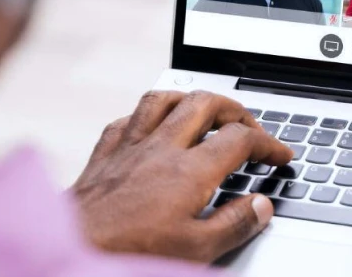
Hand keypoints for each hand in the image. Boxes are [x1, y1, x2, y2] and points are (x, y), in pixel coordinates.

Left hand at [72, 90, 292, 261]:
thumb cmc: (130, 253)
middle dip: (235, 109)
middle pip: (205, 103)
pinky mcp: (104, 153)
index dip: (268, 144)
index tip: (280, 155)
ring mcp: (130, 146)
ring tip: (206, 111)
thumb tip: (261, 207)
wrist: (72, 249)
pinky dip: (147, 116)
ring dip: (191, 100)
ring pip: (164, 99)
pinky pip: (128, 119)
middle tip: (249, 127)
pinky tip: (152, 127)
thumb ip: (234, 225)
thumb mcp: (195, 251)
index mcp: (189, 171)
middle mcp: (161, 148)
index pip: (240, 140)